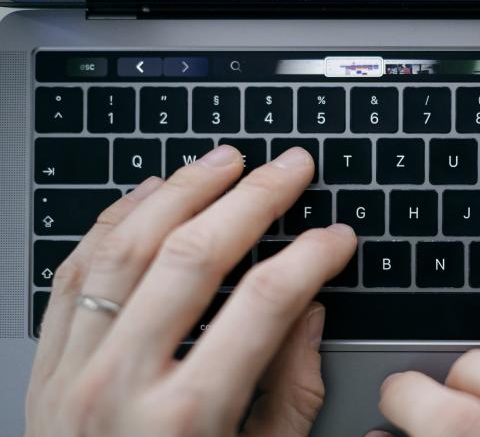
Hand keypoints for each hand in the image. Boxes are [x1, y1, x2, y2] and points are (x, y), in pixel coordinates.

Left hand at [26, 146, 356, 436]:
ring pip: (129, 248)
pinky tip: (151, 192)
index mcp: (188, 419)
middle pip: (195, 258)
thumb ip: (289, 393)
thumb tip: (308, 313)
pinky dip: (116, 220)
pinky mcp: (48, 363)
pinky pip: (77, 269)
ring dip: (183, 191)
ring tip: (226, 160)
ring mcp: (75, 369)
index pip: (263, 305)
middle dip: (254, 200)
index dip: (311, 257)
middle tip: (292, 168)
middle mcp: (124, 384)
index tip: (338, 236)